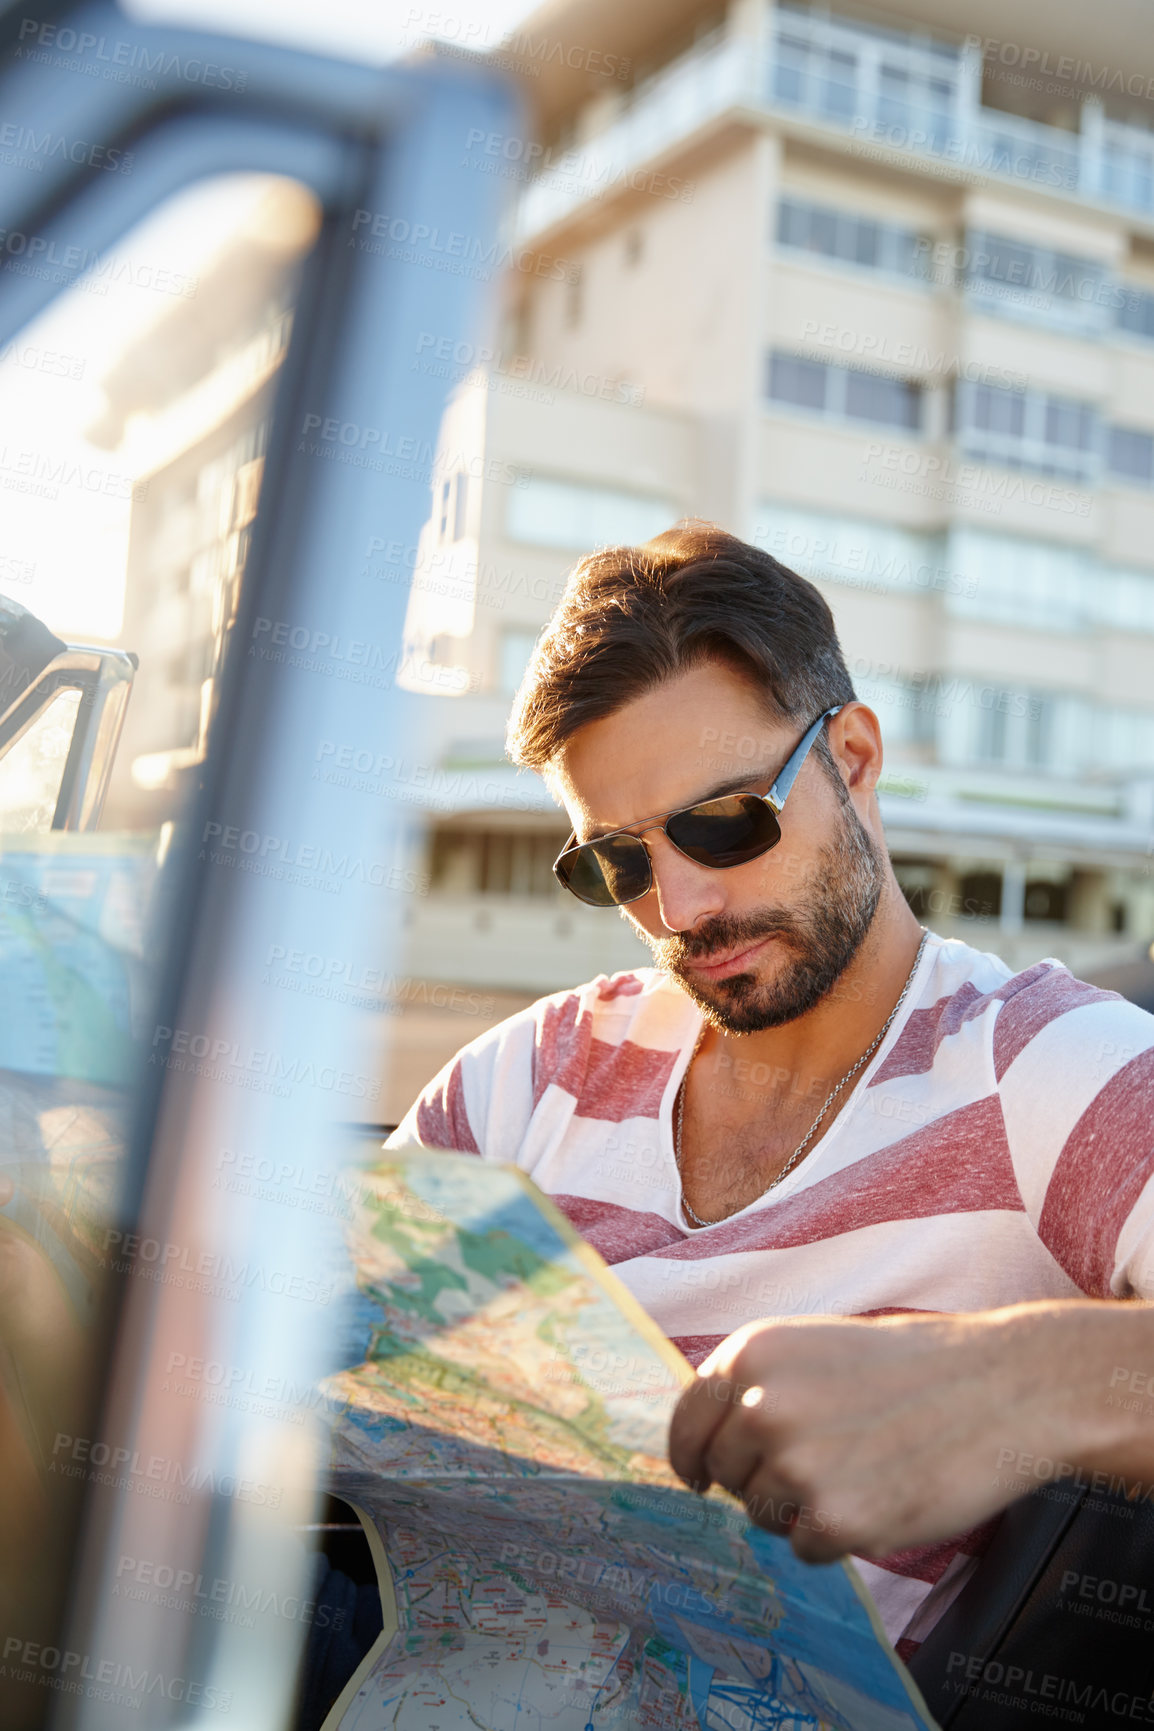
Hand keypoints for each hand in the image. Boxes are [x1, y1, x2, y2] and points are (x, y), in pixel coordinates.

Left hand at [668, 1309, 1083, 1562]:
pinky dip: (838, 1538)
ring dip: (802, 1509)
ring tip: (863, 1471)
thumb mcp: (815, 1350)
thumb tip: (710, 1442)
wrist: (1000, 1388)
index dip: (691, 1456)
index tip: (698, 1478)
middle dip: (761, 1480)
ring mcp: (794, 1463)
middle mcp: (760, 1405)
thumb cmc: (913, 1369)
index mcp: (752, 1352)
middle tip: (824, 1463)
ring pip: (763, 1515)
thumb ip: (759, 1387)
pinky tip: (882, 1497)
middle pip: (725, 1474)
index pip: (688, 1421)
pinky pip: (805, 1549)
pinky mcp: (833, 1518)